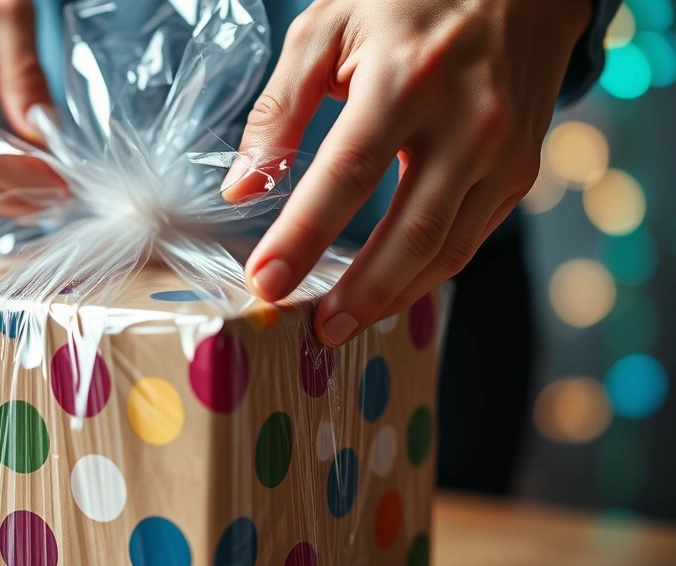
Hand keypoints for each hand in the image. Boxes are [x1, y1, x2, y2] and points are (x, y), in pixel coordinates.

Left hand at [224, 0, 591, 345]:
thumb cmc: (406, 0)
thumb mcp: (327, 27)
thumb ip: (280, 108)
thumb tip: (244, 186)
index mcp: (408, 78)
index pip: (346, 175)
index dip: (303, 236)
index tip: (265, 282)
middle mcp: (468, 121)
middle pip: (412, 232)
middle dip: (360, 293)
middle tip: (316, 331)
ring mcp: (505, 150)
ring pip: (449, 249)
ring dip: (396, 297)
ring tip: (346, 323)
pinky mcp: (522, 168)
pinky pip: (472, 237)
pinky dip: (429, 272)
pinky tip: (392, 290)